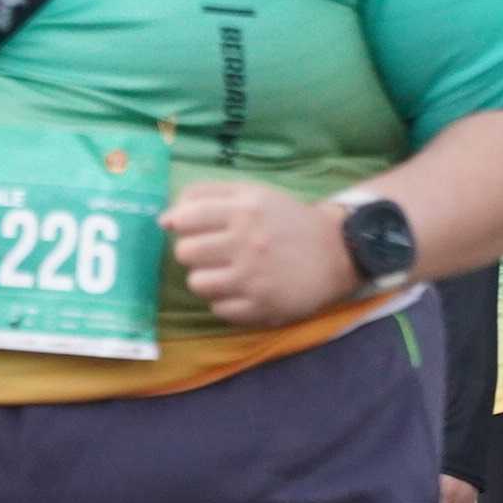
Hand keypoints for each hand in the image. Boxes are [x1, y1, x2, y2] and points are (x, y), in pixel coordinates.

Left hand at [162, 181, 359, 327]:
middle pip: (185, 252)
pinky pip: (218, 309)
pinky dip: (226, 301)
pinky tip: (243, 291)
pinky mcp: (261, 307)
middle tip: (214, 252)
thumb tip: (164, 219)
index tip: (195, 228)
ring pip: (197, 284)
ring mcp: (254, 278)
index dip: (182, 224)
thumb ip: (207, 195)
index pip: (184, 217)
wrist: (337, 252)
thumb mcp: (253, 194)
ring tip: (227, 273)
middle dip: (194, 253)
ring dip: (207, 279)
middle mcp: (248, 243)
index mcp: (245, 209)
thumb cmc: (286, 220)